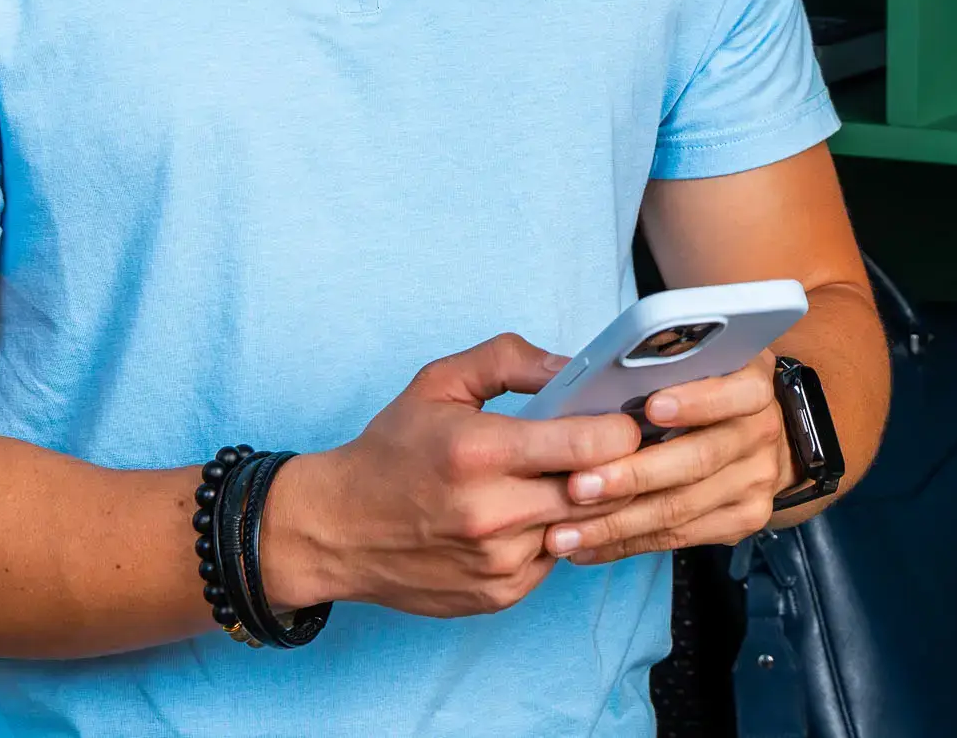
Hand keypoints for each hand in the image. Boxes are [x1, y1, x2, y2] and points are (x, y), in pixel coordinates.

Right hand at [262, 334, 639, 617]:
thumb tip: (570, 367)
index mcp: (480, 452)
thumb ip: (509, 361)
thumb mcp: (439, 383)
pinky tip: (524, 515)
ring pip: (581, 527)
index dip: (620, 430)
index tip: (620, 420)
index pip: (590, 447)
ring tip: (560, 478)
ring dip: (580, 503)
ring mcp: (498, 562)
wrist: (335, 530)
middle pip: (599, 491)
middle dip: (612, 467)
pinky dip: (551, 535)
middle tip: (608, 447)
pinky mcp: (499, 596)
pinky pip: (555, 559)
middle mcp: (492, 514)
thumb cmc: (391, 450)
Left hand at [544, 351, 790, 566]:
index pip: (738, 392)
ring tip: (564, 533)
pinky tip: (587, 547)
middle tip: (578, 487)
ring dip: (616, 523)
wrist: (768, 440)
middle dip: (633, 476)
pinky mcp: (743, 520)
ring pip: (681, 508)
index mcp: (754, 386)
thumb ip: (665, 366)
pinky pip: (678, 538)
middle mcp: (762, 434)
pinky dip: (626, 544)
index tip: (651, 407)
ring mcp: (756, 481)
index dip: (696, 401)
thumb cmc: (710, 391)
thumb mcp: (703, 364)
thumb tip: (596, 376)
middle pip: (698, 460)